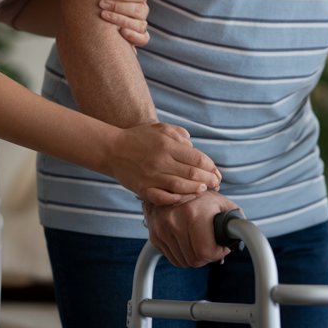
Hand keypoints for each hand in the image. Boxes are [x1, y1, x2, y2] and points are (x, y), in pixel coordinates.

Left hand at [100, 0, 148, 46]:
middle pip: (140, 9)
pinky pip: (144, 38)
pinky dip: (134, 36)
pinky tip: (120, 33)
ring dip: (121, 20)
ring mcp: (140, 24)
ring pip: (140, 24)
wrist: (89, 20)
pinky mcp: (138, 37)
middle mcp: (141, 9)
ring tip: (104, 17)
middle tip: (101, 5)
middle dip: (119, 7)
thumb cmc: (97, 0)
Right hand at [106, 122, 220, 204]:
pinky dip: (175, 200)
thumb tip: (194, 146)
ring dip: (195, 190)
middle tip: (216, 184)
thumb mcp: (160, 128)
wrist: (111, 149)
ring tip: (204, 190)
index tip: (216, 172)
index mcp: (167, 145)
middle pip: (192, 174)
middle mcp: (160, 161)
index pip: (197, 158)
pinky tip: (184, 198)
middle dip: (208, 180)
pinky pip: (162, 198)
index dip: (211, 167)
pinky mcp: (142, 189)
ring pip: (180, 187)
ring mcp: (151, 176)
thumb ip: (180, 135)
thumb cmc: (138, 137)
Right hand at [142, 191, 240, 267]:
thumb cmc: (202, 196)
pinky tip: (189, 244)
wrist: (173, 187)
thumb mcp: (222, 203)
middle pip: (194, 260)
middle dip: (207, 257)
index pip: (205, 253)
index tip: (221, 248)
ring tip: (201, 244)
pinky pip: (172, 258)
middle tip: (212, 247)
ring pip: (183, 261)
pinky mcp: (155, 235)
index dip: (217, 253)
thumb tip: (244, 235)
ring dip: (194, 257)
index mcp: (192, 214)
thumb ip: (236, 219)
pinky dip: (182, 256)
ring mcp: (162, 229)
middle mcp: (174, 222)